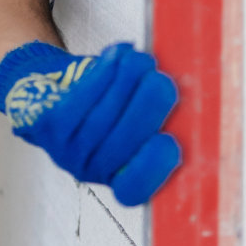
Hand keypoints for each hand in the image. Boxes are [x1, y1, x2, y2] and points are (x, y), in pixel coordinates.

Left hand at [0, 39, 180, 205]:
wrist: (51, 86)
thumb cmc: (107, 103)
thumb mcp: (137, 117)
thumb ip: (159, 117)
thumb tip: (196, 102)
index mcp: (119, 178)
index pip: (134, 190)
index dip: (152, 171)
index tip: (170, 142)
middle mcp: (91, 170)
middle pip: (121, 145)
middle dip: (145, 110)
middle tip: (163, 82)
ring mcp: (66, 150)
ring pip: (103, 117)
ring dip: (125, 84)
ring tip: (141, 60)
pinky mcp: (49, 124)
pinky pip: (81, 99)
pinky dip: (103, 75)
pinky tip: (117, 56)